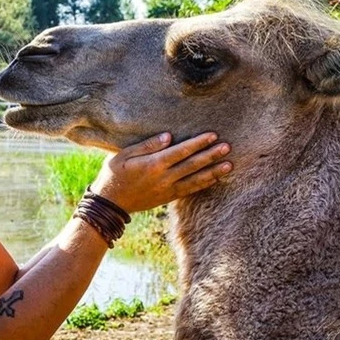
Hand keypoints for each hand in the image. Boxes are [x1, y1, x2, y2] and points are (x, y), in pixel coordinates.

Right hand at [90, 132, 231, 212]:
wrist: (110, 203)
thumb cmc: (114, 174)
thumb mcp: (124, 155)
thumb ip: (147, 145)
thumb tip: (168, 136)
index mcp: (153, 164)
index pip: (181, 151)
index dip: (198, 143)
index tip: (212, 135)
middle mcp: (164, 178)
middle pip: (192, 165)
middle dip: (211, 155)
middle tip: (227, 147)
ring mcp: (167, 190)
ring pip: (195, 180)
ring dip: (213, 172)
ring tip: (229, 164)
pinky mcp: (168, 198)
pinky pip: (190, 190)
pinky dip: (203, 184)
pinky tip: (215, 178)